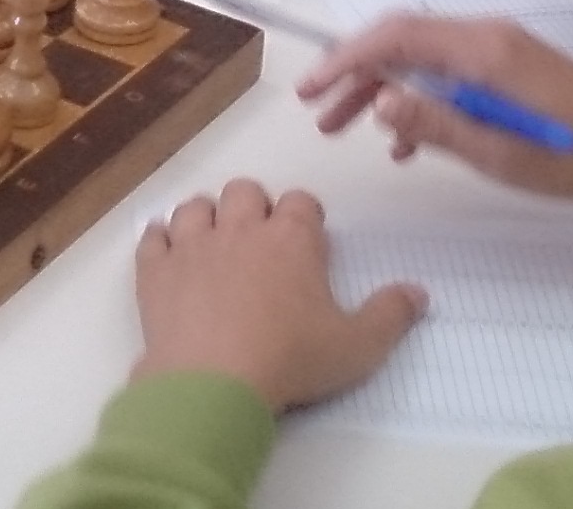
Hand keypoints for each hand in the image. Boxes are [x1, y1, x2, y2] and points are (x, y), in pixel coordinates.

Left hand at [129, 181, 423, 411]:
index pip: (301, 202)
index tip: (308, 239)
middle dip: (253, 207)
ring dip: (205, 218)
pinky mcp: (155, 270)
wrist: (212, 382)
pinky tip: (167, 255)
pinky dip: (160, 241)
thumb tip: (420, 293)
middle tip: (259, 241)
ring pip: (195, 207)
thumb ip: (390, 316)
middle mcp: (241, 229)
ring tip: (213, 244)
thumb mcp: (357, 347)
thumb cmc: (290, 360)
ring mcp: (192, 246)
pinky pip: (152, 237)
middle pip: (245, 191)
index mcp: (292, 239)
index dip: (305, 217)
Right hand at [299, 15, 572, 204]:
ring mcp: (504, 50)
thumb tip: (376, 101)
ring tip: (352, 130)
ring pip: (425, 58)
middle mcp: (488, 36)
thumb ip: (435, 124)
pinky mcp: (517, 67)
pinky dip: (423, 97)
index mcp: (481, 49)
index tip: (310, 91)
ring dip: (385, 89)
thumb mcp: (500, 152)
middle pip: (403, 42)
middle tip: (321, 116)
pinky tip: (410, 140)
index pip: (393, 36)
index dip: (344, 59)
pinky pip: (453, 73)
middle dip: (356, 74)